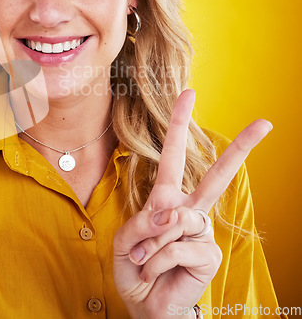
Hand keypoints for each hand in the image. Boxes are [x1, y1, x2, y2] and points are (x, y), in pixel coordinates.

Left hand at [113, 89, 271, 318]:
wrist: (144, 304)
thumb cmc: (135, 268)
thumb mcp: (126, 240)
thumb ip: (144, 223)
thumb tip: (173, 215)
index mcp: (167, 198)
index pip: (174, 155)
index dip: (180, 124)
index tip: (190, 94)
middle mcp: (188, 210)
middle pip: (217, 175)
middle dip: (240, 148)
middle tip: (265, 123)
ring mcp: (201, 232)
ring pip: (178, 220)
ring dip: (152, 242)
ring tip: (145, 261)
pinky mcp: (209, 254)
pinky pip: (178, 246)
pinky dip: (158, 259)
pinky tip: (157, 272)